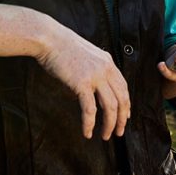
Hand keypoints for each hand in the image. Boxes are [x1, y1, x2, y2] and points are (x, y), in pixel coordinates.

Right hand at [32, 16, 130, 139]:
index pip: (124, 87)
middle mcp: (106, 69)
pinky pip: (90, 109)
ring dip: (109, 125)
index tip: (125, 117)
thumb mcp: (86, 56)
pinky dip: (89, 123)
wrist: (49, 39)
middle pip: (122, 99)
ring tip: (105, 136)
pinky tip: (87, 132)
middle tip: (119, 132)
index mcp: (108, 62)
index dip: (126, 104)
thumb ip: (94, 71)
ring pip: (110, 107)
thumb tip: (91, 91)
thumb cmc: (61, 47)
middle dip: (121, 119)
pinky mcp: (82, 83)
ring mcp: (95, 76)